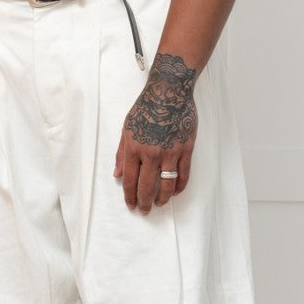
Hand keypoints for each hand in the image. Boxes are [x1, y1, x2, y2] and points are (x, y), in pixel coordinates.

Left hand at [114, 53, 197, 213]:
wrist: (169, 92)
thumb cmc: (146, 108)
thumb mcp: (126, 129)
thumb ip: (121, 154)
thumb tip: (117, 174)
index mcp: (133, 148)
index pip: (129, 180)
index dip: (129, 196)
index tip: (130, 205)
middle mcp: (150, 153)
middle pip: (147, 186)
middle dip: (144, 202)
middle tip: (144, 211)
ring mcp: (170, 152)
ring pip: (167, 184)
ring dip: (163, 198)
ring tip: (160, 204)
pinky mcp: (186, 149)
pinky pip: (184, 174)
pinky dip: (180, 186)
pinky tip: (176, 192)